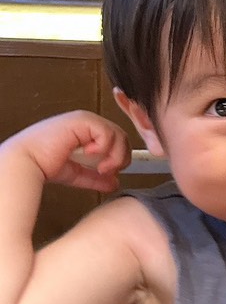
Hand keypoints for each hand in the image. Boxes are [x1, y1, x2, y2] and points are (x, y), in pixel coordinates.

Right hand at [13, 111, 131, 193]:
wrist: (27, 162)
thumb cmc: (42, 163)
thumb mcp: (76, 173)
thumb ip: (95, 177)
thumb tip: (113, 183)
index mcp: (85, 132)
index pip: (116, 140)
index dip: (119, 157)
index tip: (111, 173)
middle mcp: (87, 124)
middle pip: (121, 136)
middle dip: (120, 157)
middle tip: (108, 170)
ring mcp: (85, 120)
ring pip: (117, 134)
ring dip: (114, 155)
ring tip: (101, 167)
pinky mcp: (82, 120)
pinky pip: (106, 132)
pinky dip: (103, 147)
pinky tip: (90, 153)